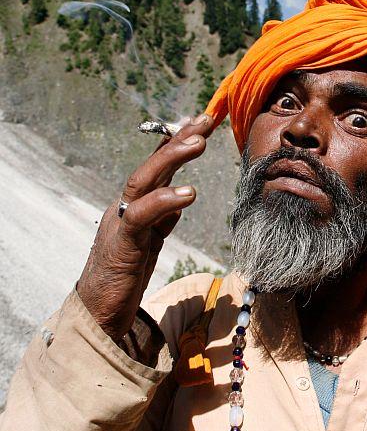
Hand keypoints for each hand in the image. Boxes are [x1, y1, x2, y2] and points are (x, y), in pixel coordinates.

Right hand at [77, 114, 213, 341]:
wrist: (97, 311)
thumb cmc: (124, 274)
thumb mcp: (149, 241)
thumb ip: (161, 218)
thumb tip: (179, 201)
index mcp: (135, 203)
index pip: (158, 165)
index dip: (178, 140)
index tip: (203, 121)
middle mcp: (125, 205)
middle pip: (152, 164)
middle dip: (179, 138)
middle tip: (205, 119)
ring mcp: (121, 221)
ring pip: (144, 179)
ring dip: (171, 157)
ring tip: (199, 142)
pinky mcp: (122, 242)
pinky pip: (141, 215)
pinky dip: (164, 200)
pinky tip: (188, 192)